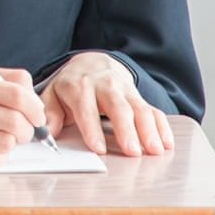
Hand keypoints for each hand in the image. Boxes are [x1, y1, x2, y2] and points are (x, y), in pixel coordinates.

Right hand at [0, 68, 45, 167]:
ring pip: (6, 143)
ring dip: (12, 142)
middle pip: (14, 122)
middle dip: (29, 129)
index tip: (37, 114)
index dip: (35, 108)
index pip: (15, 95)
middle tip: (25, 129)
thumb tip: (33, 95)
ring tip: (4, 136)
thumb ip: (3, 79)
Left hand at [39, 52, 172, 156]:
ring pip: (139, 108)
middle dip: (125, 129)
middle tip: (131, 151)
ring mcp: (125, 90)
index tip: (97, 148)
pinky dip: (162, 126)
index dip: (91, 128)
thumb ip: (49, 113)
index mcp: (79, 87)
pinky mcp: (139, 96)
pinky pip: (154, 110)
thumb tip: (47, 131)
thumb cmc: (71, 86)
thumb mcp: (53, 94)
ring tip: (154, 149)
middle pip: (117, 107)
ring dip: (149, 129)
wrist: (92, 63)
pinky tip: (167, 143)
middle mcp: (104, 86)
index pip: (85, 108)